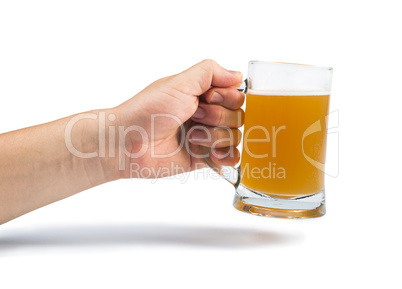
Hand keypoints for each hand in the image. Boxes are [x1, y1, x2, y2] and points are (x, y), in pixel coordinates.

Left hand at [113, 59, 244, 177]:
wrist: (129, 143)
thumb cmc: (148, 111)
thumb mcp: (179, 83)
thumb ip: (210, 72)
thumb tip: (237, 75)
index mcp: (201, 94)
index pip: (235, 94)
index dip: (227, 98)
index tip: (207, 98)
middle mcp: (205, 114)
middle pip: (238, 116)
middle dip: (218, 117)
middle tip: (194, 117)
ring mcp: (205, 137)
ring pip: (235, 137)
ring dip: (215, 137)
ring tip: (192, 138)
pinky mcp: (203, 158)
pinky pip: (230, 158)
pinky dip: (226, 157)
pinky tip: (214, 155)